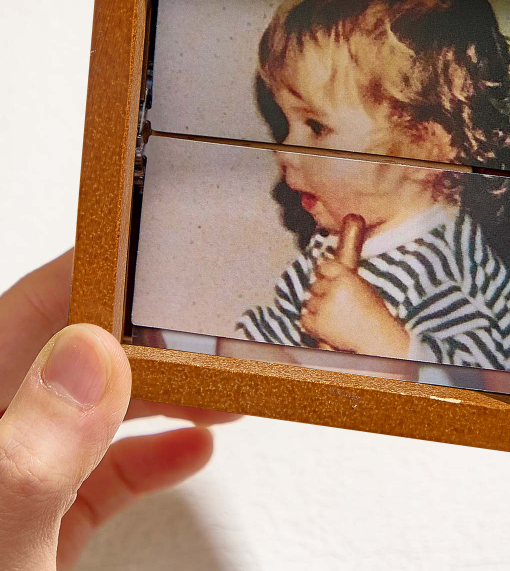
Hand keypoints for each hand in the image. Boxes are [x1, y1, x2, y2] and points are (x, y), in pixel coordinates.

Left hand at [0, 250, 241, 569]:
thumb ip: (28, 456)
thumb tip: (87, 358)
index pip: (32, 311)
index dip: (98, 271)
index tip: (163, 246)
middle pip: (81, 355)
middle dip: (158, 334)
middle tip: (219, 320)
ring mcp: (20, 481)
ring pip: (102, 409)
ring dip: (171, 390)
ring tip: (229, 379)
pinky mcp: (42, 523)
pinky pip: (105, 471)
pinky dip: (156, 453)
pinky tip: (196, 446)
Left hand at [300, 259, 409, 357]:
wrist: (377, 337)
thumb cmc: (374, 314)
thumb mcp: (363, 287)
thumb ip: (344, 277)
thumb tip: (321, 263)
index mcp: (346, 277)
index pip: (325, 266)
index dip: (322, 272)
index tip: (322, 276)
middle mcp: (334, 289)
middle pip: (315, 285)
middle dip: (321, 293)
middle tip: (333, 303)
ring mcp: (325, 306)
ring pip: (309, 302)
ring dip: (317, 308)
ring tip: (333, 316)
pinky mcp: (319, 323)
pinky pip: (305, 319)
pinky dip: (311, 322)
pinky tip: (323, 324)